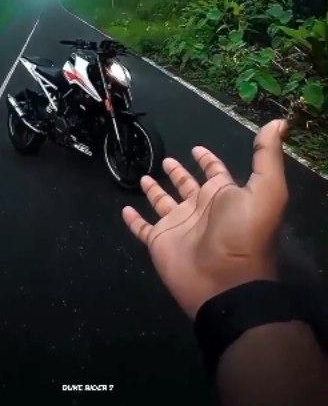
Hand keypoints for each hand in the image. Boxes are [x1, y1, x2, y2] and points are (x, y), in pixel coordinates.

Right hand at [122, 119, 289, 318]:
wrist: (226, 281)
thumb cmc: (245, 233)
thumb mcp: (266, 189)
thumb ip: (267, 156)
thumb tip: (279, 123)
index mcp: (223, 196)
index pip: (215, 172)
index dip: (208, 160)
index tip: (197, 148)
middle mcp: (200, 208)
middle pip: (187, 185)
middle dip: (178, 172)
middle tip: (166, 160)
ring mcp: (179, 226)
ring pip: (163, 203)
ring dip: (154, 190)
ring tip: (143, 176)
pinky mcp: (160, 242)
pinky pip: (143, 229)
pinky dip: (133, 220)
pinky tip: (125, 209)